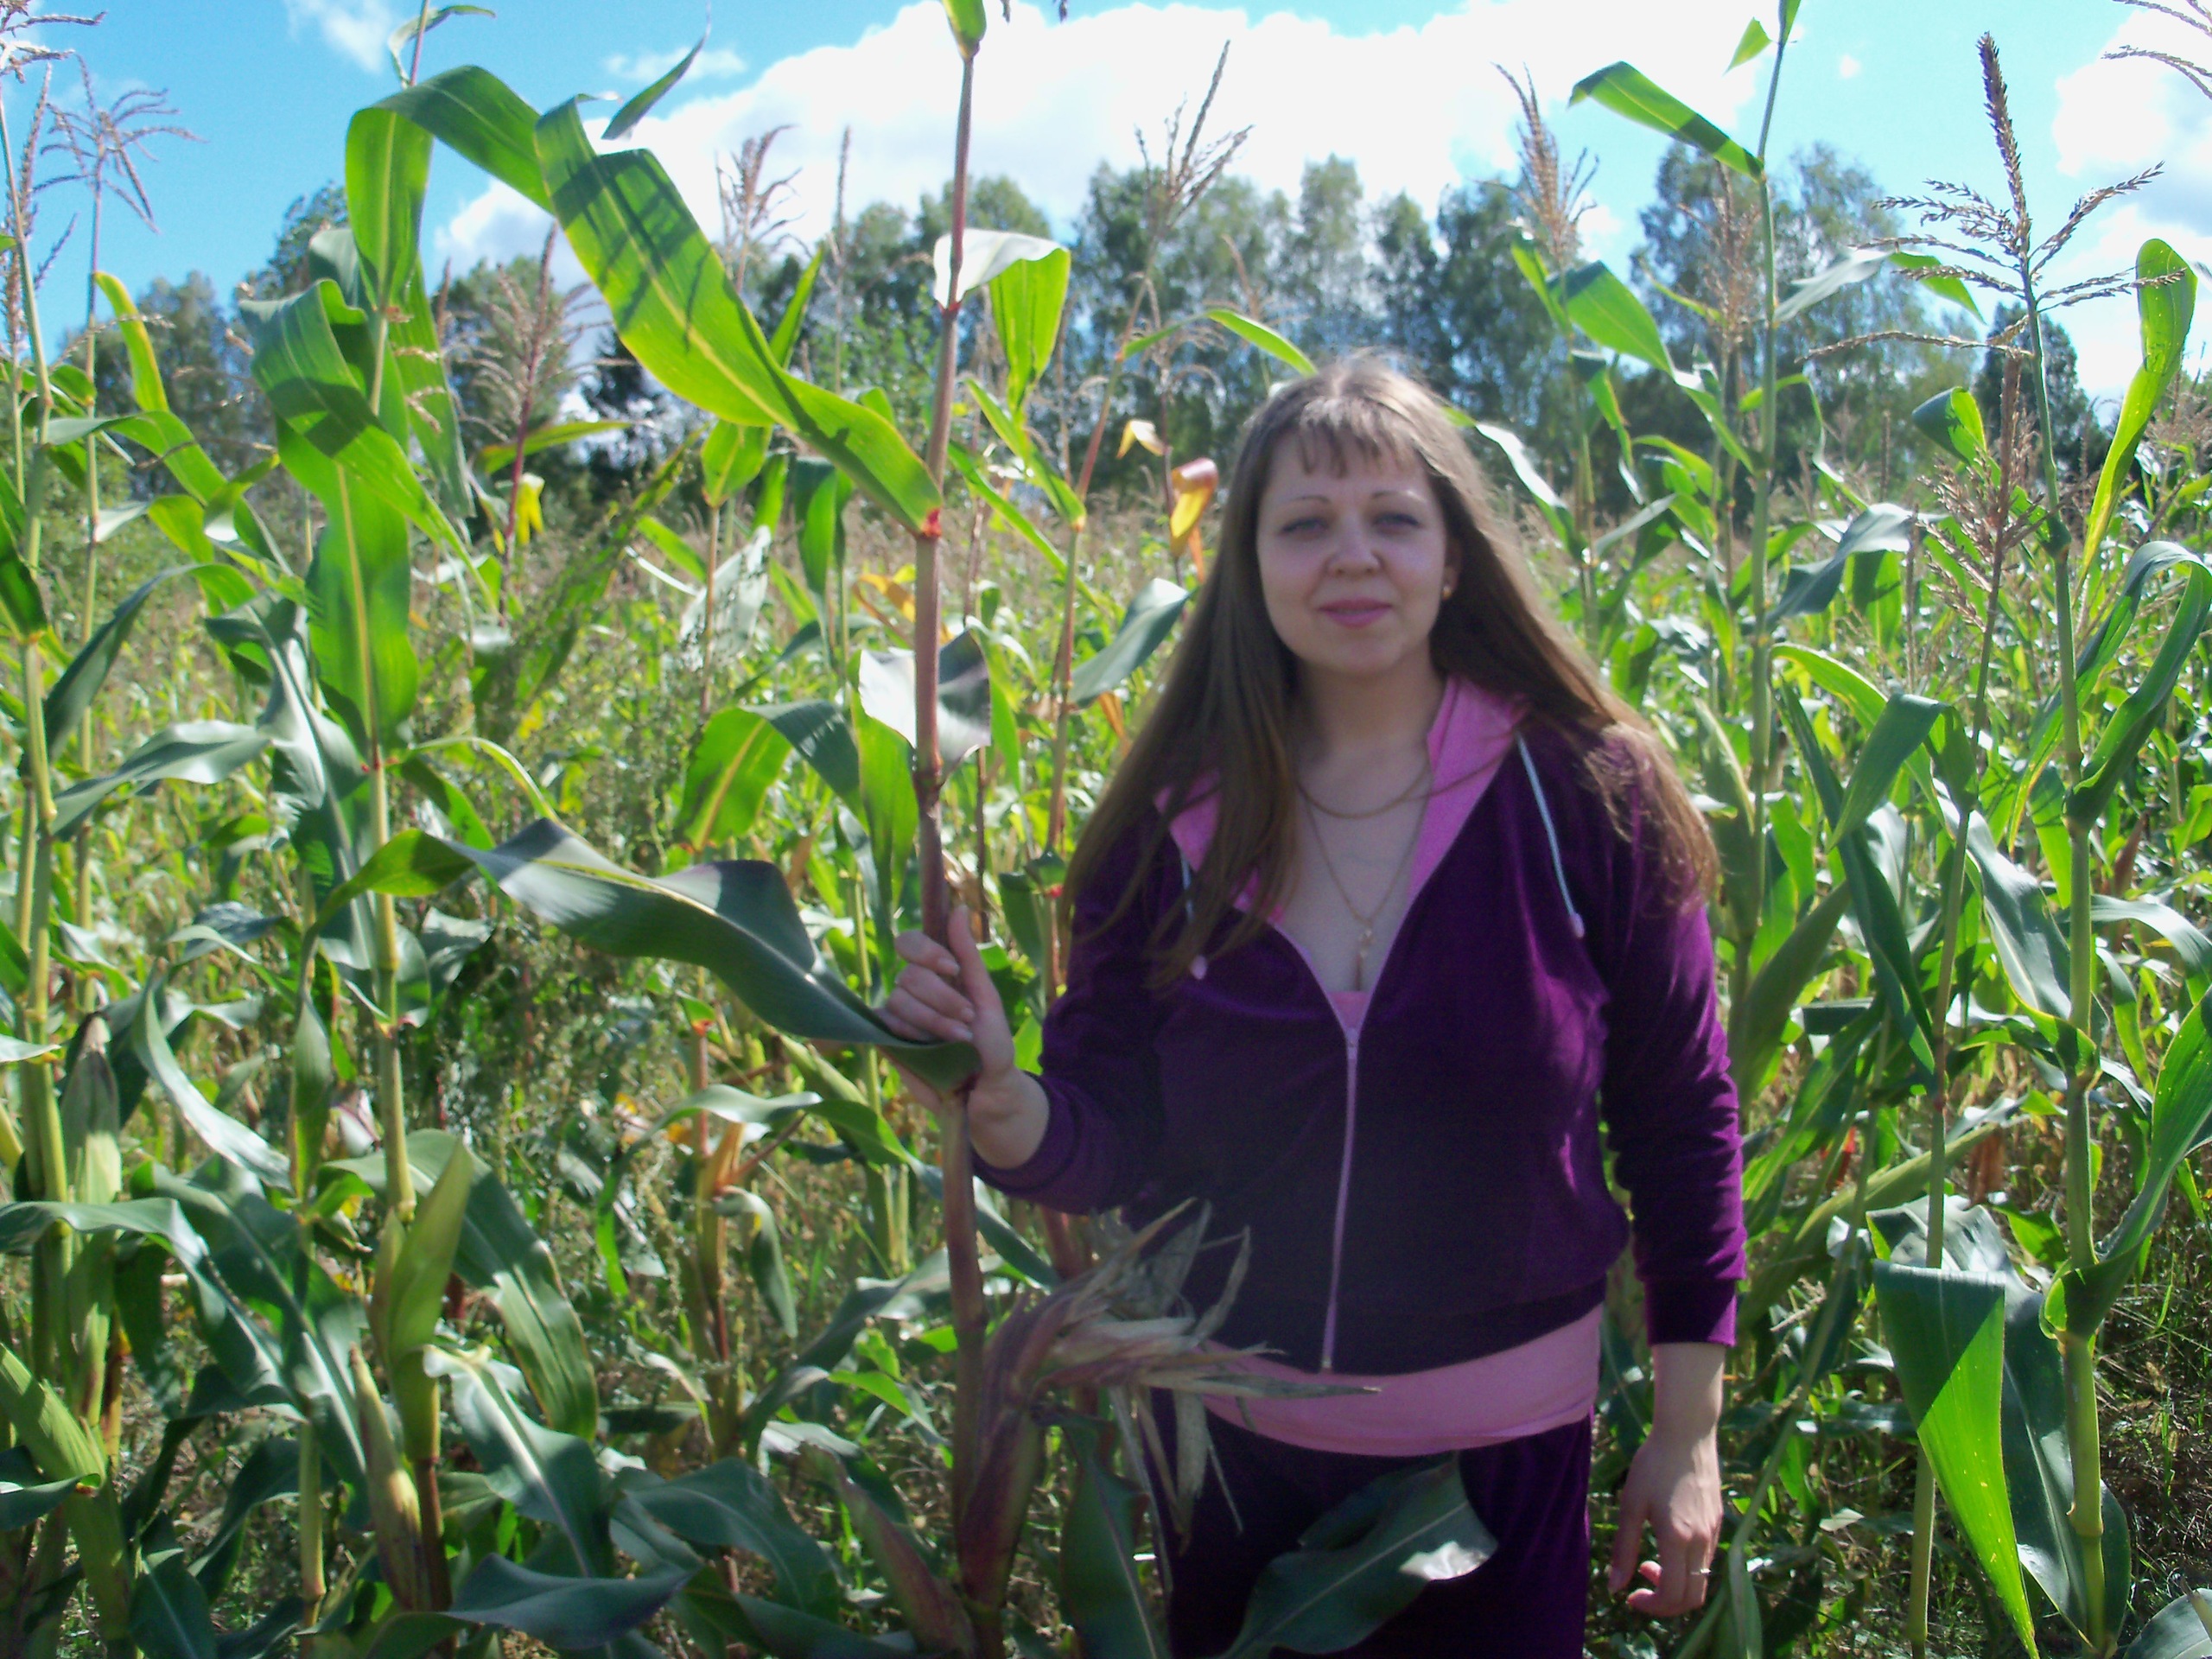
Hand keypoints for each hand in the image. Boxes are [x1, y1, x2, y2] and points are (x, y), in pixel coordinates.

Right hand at [880, 906, 1046, 1165]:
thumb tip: (960, 907)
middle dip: (942, 997)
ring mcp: (899, 1015)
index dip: (926, 952)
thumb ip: (969, 955)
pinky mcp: (888, 1041)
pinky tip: (928, 1047)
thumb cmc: (991, 1044)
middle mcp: (914, 990)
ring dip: (933, 1020)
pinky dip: (909, 1033)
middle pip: (909, 975)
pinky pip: (885, 1025)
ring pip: (899, 1000)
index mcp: (937, 973)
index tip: (952, 969)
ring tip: (958, 1040)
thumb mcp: (986, 997)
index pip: (910, 943)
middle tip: (967, 1019)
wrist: (988, 1091)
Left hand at [1609, 1422, 1721, 1616]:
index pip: (1673, 1596)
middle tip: (1640, 1586)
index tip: (1630, 1596)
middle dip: (1666, 1603)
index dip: (1651, 1606)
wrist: (1687, 1434)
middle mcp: (1702, 1542)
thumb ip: (1623, 1548)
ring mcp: (1714, 1533)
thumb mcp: (1631, 1505)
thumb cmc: (1653, 1465)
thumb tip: (1614, 1587)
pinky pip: (1705, 1561)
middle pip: (1693, 1598)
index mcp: (1678, 1540)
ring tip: (1648, 1562)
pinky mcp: (1718, 1523)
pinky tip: (1666, 1546)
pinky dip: (1686, 1568)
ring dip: (1675, 1584)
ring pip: (1701, 1581)